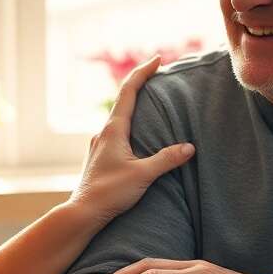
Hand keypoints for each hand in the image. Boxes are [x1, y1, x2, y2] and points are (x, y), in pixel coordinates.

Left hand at [65, 56, 194, 226]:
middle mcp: (103, 132)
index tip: (157, 59)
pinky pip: (117, 131)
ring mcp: (99, 144)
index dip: (143, 72)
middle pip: (122, 100)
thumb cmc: (110, 193)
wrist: (82, 213)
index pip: (128, 92)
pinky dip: (130, 122)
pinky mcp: (100, 156)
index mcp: (113, 130)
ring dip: (134, 104)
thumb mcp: (143, 175)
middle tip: (158, 74)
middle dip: (140, 84)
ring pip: (118, 116)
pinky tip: (137, 133)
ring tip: (151, 101)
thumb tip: (189, 147)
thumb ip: (167, 159)